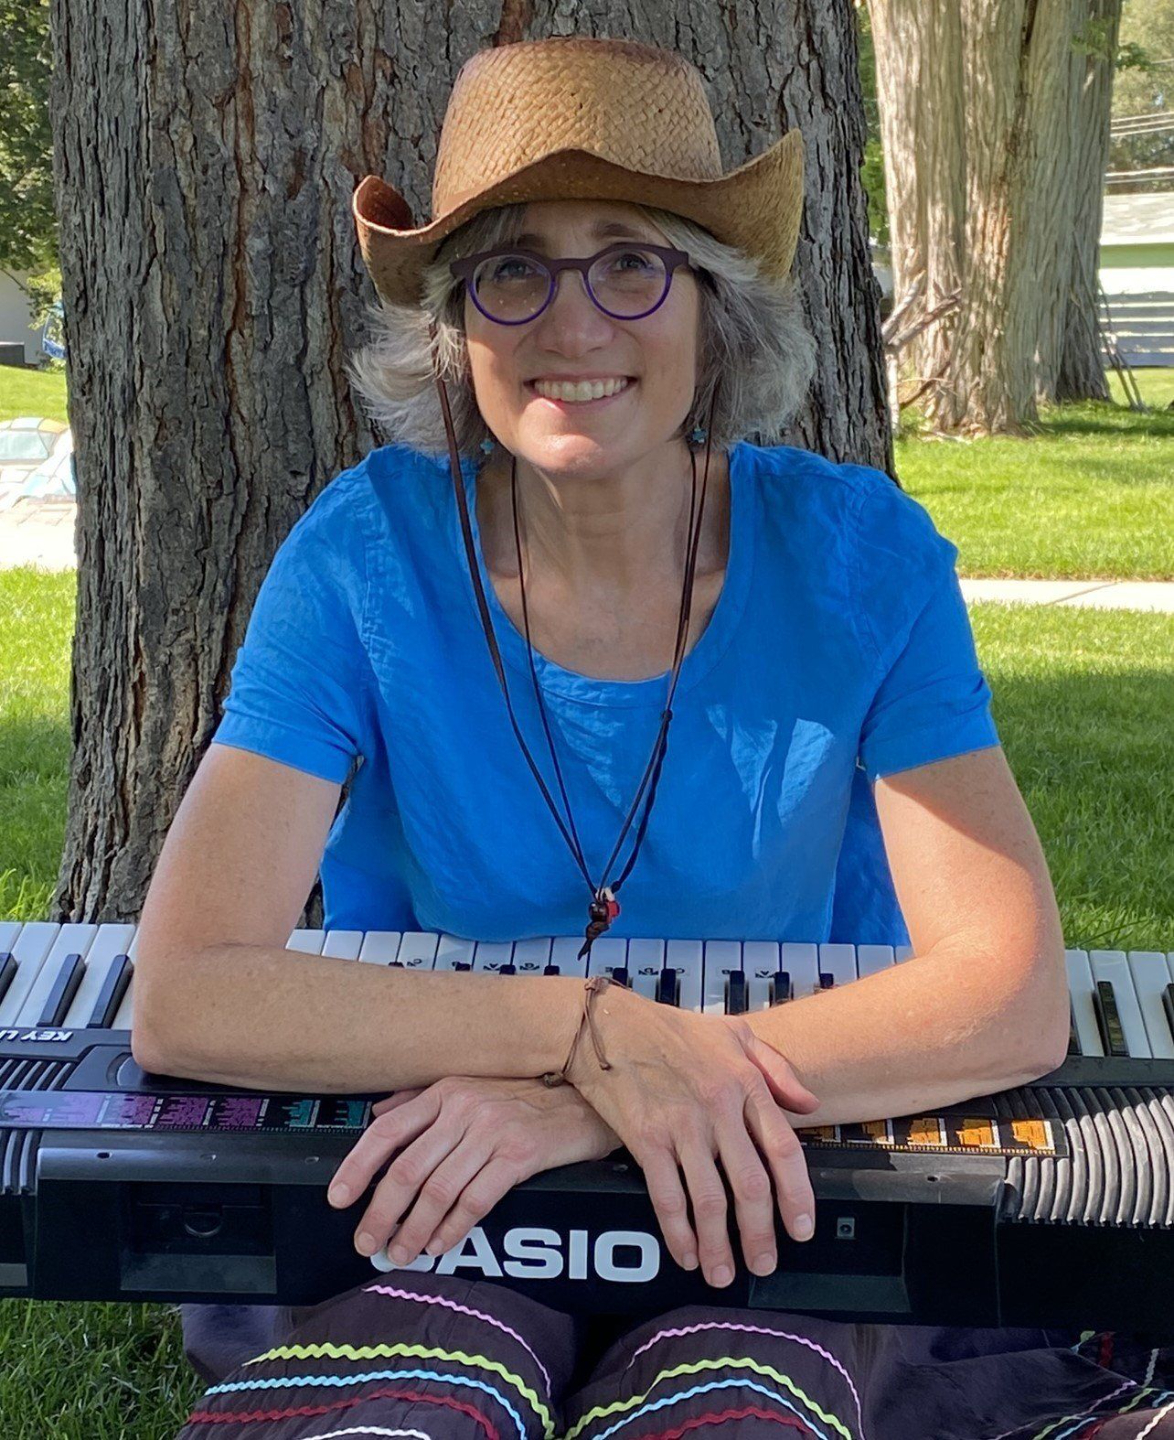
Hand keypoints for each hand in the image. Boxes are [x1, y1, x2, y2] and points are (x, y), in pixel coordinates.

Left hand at [325, 1076, 619, 1264]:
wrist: (584, 1102)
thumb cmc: (524, 1099)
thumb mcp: (470, 1089)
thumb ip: (422, 1102)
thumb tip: (378, 1114)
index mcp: (445, 1092)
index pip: (388, 1130)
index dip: (358, 1166)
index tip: (337, 1199)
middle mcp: (464, 1108)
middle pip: (407, 1168)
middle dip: (381, 1213)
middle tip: (368, 1244)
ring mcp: (493, 1132)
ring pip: (438, 1190)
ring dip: (414, 1230)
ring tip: (401, 1254)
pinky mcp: (520, 1156)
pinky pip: (476, 1200)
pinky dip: (453, 1229)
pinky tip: (440, 1245)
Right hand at [565, 983, 820, 1287]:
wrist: (607, 1025)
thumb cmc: (672, 1029)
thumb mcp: (734, 1033)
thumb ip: (777, 1068)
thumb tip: (810, 1105)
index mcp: (745, 1082)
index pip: (784, 1150)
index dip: (797, 1196)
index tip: (802, 1229)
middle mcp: (718, 1106)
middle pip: (750, 1184)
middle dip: (760, 1234)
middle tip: (763, 1264)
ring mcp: (681, 1124)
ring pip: (710, 1199)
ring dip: (719, 1245)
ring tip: (723, 1274)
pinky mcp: (646, 1137)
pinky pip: (667, 1195)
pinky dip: (679, 1232)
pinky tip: (686, 1253)